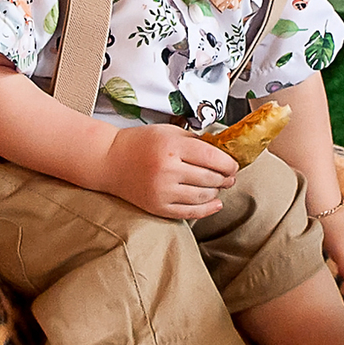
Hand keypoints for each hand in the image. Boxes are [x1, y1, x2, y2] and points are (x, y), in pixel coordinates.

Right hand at [99, 127, 237, 219]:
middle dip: (225, 178)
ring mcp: (162, 191)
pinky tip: (215, 203)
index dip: (229, 163)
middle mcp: (167, 170)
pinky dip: (207, 209)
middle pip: (210, 178)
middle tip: (230, 176)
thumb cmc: (139, 144)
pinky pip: (189, 212)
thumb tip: (223, 153)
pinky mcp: (157, 207)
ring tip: (219, 186)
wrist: (109, 161)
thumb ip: (195, 141)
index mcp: (171, 147)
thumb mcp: (168, 132)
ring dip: (217, 192)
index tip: (234, 165)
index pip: (212, 158)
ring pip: (202, 196)